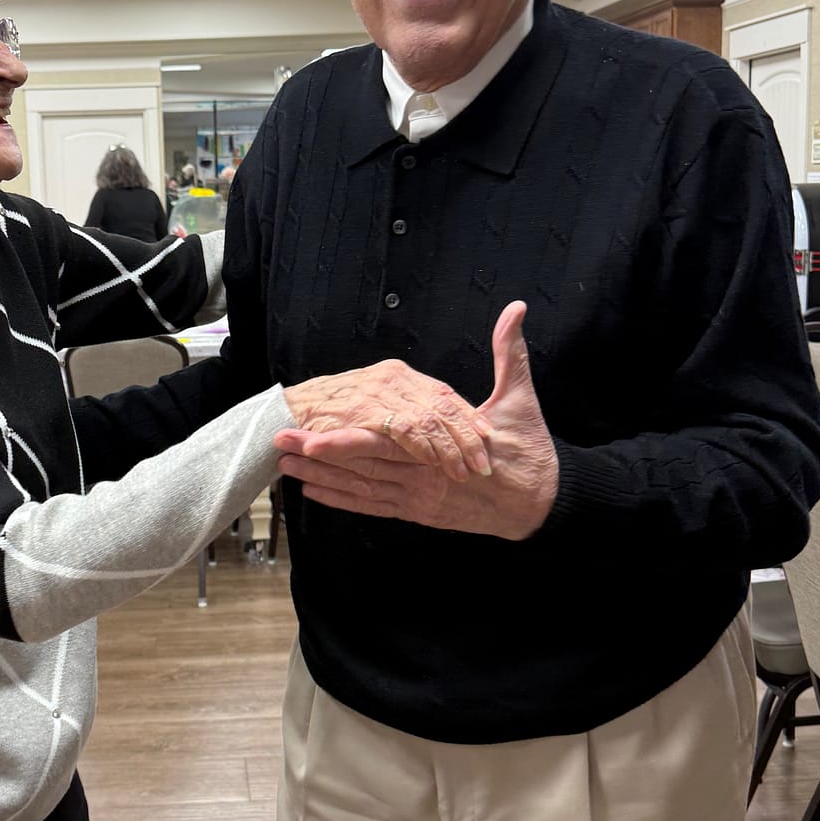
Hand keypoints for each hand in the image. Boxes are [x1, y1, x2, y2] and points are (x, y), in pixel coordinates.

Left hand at [275, 302, 559, 539]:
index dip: (341, 442)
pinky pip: (373, 506)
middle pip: (360, 467)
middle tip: (277, 445)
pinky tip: (315, 493)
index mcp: (440, 448)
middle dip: (316, 457)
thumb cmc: (531, 451)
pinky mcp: (418, 512)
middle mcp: (422, 477)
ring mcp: (418, 498)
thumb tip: (515, 308)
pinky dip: (343, 501)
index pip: (382, 444)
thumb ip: (510, 353)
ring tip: (283, 468)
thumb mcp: (522, 399)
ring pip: (361, 490)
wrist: (542, 502)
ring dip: (320, 480)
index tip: (308, 435)